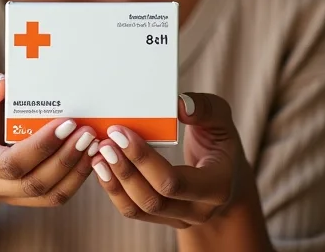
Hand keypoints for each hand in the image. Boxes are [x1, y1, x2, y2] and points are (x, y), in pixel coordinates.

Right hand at [0, 68, 98, 206]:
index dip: (41, 147)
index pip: (9, 163)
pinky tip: (90, 156)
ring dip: (75, 171)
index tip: (66, 123)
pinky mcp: (24, 195)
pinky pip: (53, 195)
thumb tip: (0, 87)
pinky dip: (75, 178)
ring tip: (94, 144)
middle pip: (32, 183)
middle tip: (87, 132)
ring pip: (48, 194)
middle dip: (65, 158)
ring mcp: (6, 194)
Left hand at [90, 93, 244, 228]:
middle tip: (104, 143)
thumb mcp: (221, 118)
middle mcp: (199, 210)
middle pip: (153, 200)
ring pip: (139, 209)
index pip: (174, 182)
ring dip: (115, 183)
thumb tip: (180, 106)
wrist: (226, 175)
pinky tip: (102, 168)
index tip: (121, 133)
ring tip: (98, 155)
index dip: (143, 159)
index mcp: (217, 186)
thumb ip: (205, 109)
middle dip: (125, 171)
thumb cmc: (221, 141)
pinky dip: (115, 190)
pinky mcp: (163, 217)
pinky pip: (134, 210)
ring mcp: (180, 218)